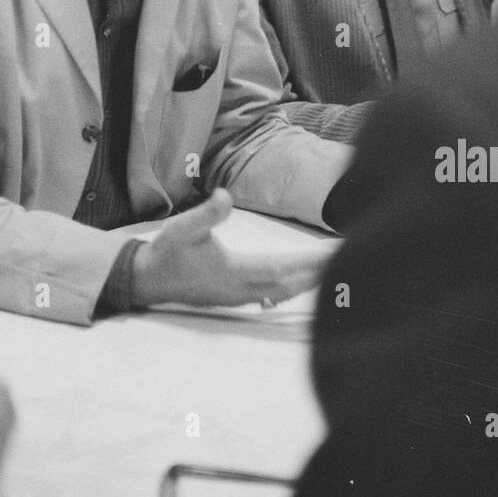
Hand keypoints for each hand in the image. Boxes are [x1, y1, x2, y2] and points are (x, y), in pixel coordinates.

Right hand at [131, 188, 324, 308]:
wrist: (148, 279)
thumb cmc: (166, 252)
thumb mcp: (182, 229)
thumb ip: (206, 215)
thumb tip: (225, 198)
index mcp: (234, 273)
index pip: (283, 268)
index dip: (311, 262)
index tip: (336, 252)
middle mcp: (242, 290)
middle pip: (291, 284)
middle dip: (320, 271)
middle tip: (349, 256)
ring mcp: (239, 298)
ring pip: (284, 292)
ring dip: (309, 280)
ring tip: (332, 268)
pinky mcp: (235, 298)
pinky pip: (273, 295)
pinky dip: (293, 287)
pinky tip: (301, 282)